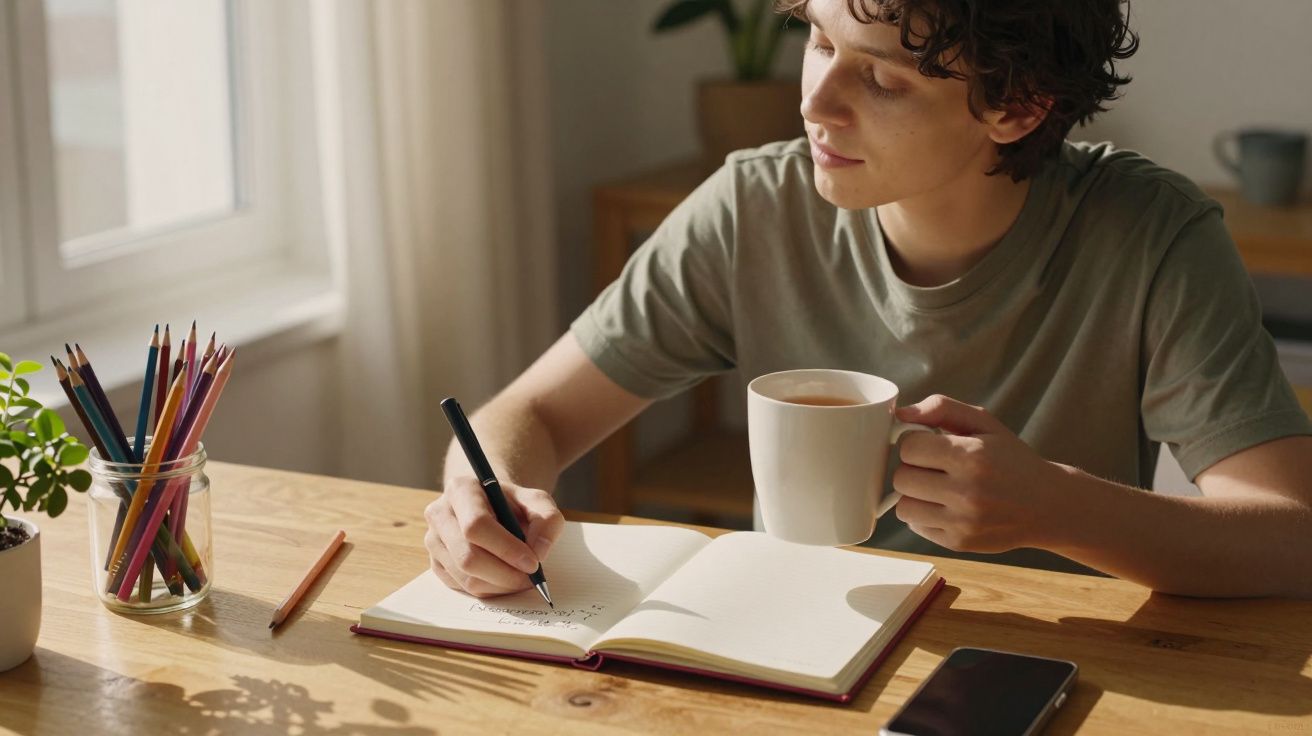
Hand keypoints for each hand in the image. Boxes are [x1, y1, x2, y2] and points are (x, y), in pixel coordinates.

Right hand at [424, 477, 564, 597]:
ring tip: (521, 578)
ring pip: (465, 577)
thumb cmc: (513, 504)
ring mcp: (433, 541)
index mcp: (461, 490)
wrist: (491, 507)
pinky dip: (489, 590)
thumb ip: (547, 520)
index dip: (506, 549)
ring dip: (499, 585)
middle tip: (530, 579)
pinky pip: (462, 588)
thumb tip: (539, 552)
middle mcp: (439, 514)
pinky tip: (504, 578)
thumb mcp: (537, 501)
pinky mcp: (435, 563)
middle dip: (504, 574)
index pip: (476, 525)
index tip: (532, 563)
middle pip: (467, 557)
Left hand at [891, 395, 1069, 553]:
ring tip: (937, 487)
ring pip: (903, 506)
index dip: (915, 443)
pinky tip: (946, 506)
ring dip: (914, 495)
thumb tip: (901, 414)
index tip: (930, 445)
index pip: (909, 447)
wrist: (1049, 506)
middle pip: (902, 477)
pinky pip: (916, 526)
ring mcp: (963, 522)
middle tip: (934, 467)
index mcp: (972, 456)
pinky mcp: (959, 543)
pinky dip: (924, 515)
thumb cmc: (1011, 460)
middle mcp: (967, 492)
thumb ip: (942, 408)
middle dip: (913, 468)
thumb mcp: (985, 423)